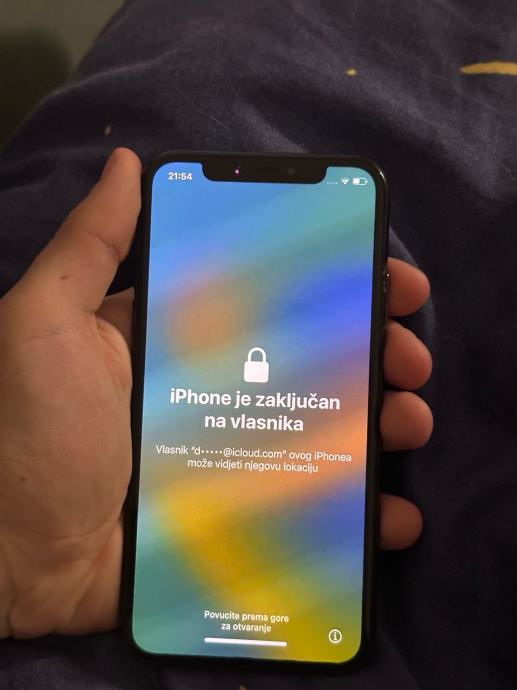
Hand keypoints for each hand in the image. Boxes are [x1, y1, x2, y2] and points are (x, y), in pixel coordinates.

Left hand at [0, 149, 431, 637]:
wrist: (8, 561)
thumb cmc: (28, 432)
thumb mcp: (45, 324)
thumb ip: (89, 248)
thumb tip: (127, 163)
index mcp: (178, 340)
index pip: (269, 299)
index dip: (328, 283)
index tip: (383, 278)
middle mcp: (212, 391)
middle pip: (310, 363)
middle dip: (371, 351)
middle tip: (410, 356)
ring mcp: (230, 457)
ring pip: (321, 432)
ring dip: (379, 423)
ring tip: (409, 419)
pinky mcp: (235, 519)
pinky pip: (308, 511)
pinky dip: (358, 515)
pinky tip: (394, 511)